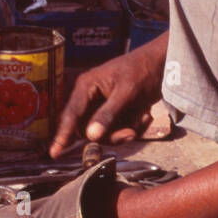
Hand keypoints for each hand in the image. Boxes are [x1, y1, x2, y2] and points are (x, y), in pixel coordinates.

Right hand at [50, 34, 168, 156]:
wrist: (163, 64)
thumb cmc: (142, 71)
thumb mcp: (127, 92)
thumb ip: (108, 114)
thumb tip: (90, 136)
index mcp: (86, 86)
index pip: (72, 115)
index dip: (63, 135)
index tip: (54, 153)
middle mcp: (90, 98)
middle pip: (89, 130)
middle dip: (111, 134)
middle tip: (130, 133)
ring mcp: (103, 107)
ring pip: (105, 133)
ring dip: (125, 130)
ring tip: (143, 117)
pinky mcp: (115, 113)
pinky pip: (117, 130)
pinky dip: (133, 127)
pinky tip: (144, 114)